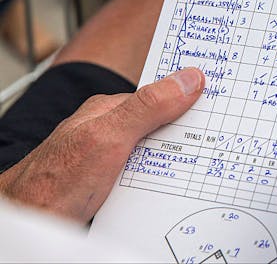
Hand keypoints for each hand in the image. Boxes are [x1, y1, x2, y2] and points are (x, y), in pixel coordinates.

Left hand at [0, 68, 203, 222]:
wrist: (29, 221)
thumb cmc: (53, 182)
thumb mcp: (108, 137)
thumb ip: (147, 108)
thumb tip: (187, 79)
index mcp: (110, 110)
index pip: (162, 94)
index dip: (190, 93)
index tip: (222, 93)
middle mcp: (112, 133)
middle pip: (164, 127)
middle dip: (190, 134)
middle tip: (221, 139)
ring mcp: (112, 161)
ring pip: (160, 157)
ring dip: (178, 166)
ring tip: (202, 170)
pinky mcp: (113, 188)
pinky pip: (151, 182)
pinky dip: (165, 186)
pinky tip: (175, 192)